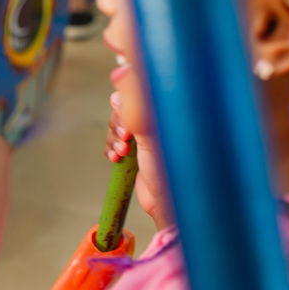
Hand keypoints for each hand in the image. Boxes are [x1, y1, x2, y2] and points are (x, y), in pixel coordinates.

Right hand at [107, 92, 173, 229]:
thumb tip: (117, 90)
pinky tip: (116, 159)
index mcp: (168, 110)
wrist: (171, 203)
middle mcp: (158, 119)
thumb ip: (135, 113)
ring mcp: (147, 135)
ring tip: (122, 153)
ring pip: (117, 124)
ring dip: (114, 138)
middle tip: (126, 137)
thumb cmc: (176, 171)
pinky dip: (112, 148)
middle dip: (119, 122)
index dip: (128, 88)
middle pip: (125, 105)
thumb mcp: (153, 137)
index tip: (120, 96)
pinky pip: (116, 142)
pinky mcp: (138, 150)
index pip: (143, 86)